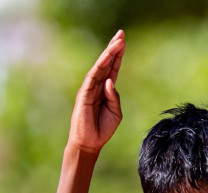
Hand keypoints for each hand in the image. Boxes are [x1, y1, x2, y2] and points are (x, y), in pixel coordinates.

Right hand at [69, 30, 123, 153]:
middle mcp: (97, 86)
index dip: (118, 55)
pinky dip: (100, 67)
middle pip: (106, 63)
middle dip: (113, 48)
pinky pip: (92, 77)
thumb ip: (114, 97)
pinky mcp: (84, 94)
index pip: (113, 68)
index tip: (123, 41)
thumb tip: (110, 81)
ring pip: (99, 67)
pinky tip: (107, 57)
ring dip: (108, 54)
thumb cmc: (102, 129)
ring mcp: (89, 89)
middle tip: (121, 33)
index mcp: (106, 90)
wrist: (90, 143)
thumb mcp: (115, 112)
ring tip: (117, 42)